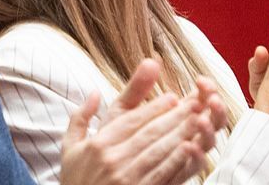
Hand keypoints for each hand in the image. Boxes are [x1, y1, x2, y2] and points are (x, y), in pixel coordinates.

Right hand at [61, 58, 218, 184]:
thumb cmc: (76, 179)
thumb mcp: (70, 148)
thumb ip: (80, 118)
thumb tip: (95, 92)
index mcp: (98, 144)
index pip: (131, 120)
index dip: (155, 107)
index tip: (173, 98)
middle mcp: (111, 159)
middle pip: (149, 132)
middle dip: (175, 116)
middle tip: (195, 103)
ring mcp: (124, 178)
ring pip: (158, 150)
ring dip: (181, 134)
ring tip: (198, 120)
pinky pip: (160, 173)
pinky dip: (177, 160)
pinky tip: (191, 148)